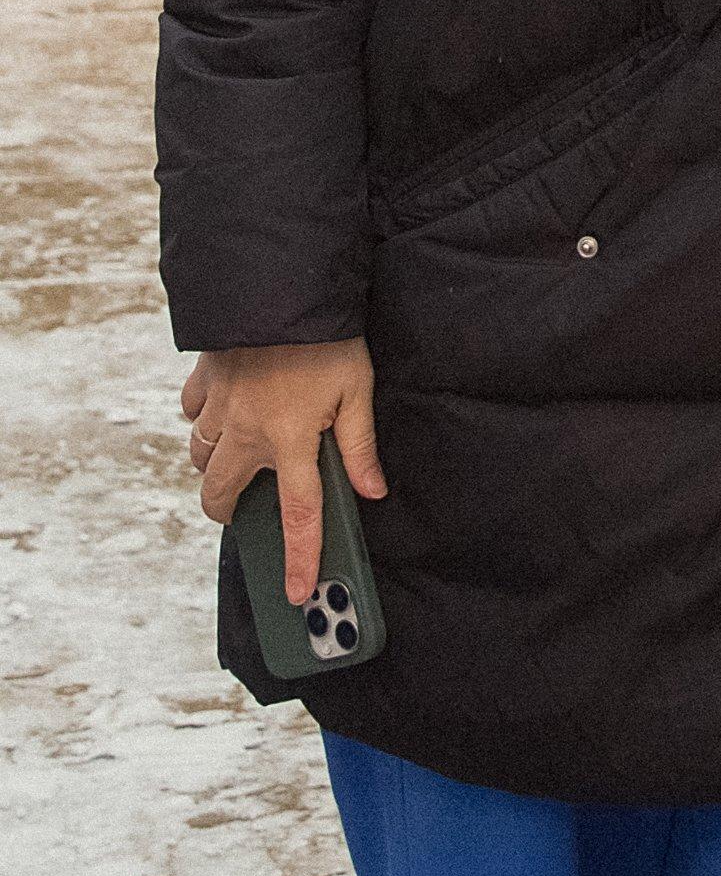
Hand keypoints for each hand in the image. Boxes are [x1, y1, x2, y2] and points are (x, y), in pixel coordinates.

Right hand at [184, 339, 381, 606]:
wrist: (280, 282)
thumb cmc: (327, 337)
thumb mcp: (357, 388)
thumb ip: (360, 445)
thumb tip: (373, 491)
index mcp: (290, 439)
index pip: (298, 515)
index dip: (299, 559)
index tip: (295, 593)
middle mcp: (246, 431)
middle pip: (220, 494)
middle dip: (227, 511)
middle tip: (245, 510)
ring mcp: (219, 406)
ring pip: (199, 456)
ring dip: (216, 465)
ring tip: (240, 459)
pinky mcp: (204, 379)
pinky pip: (192, 413)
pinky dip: (202, 419)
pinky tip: (224, 411)